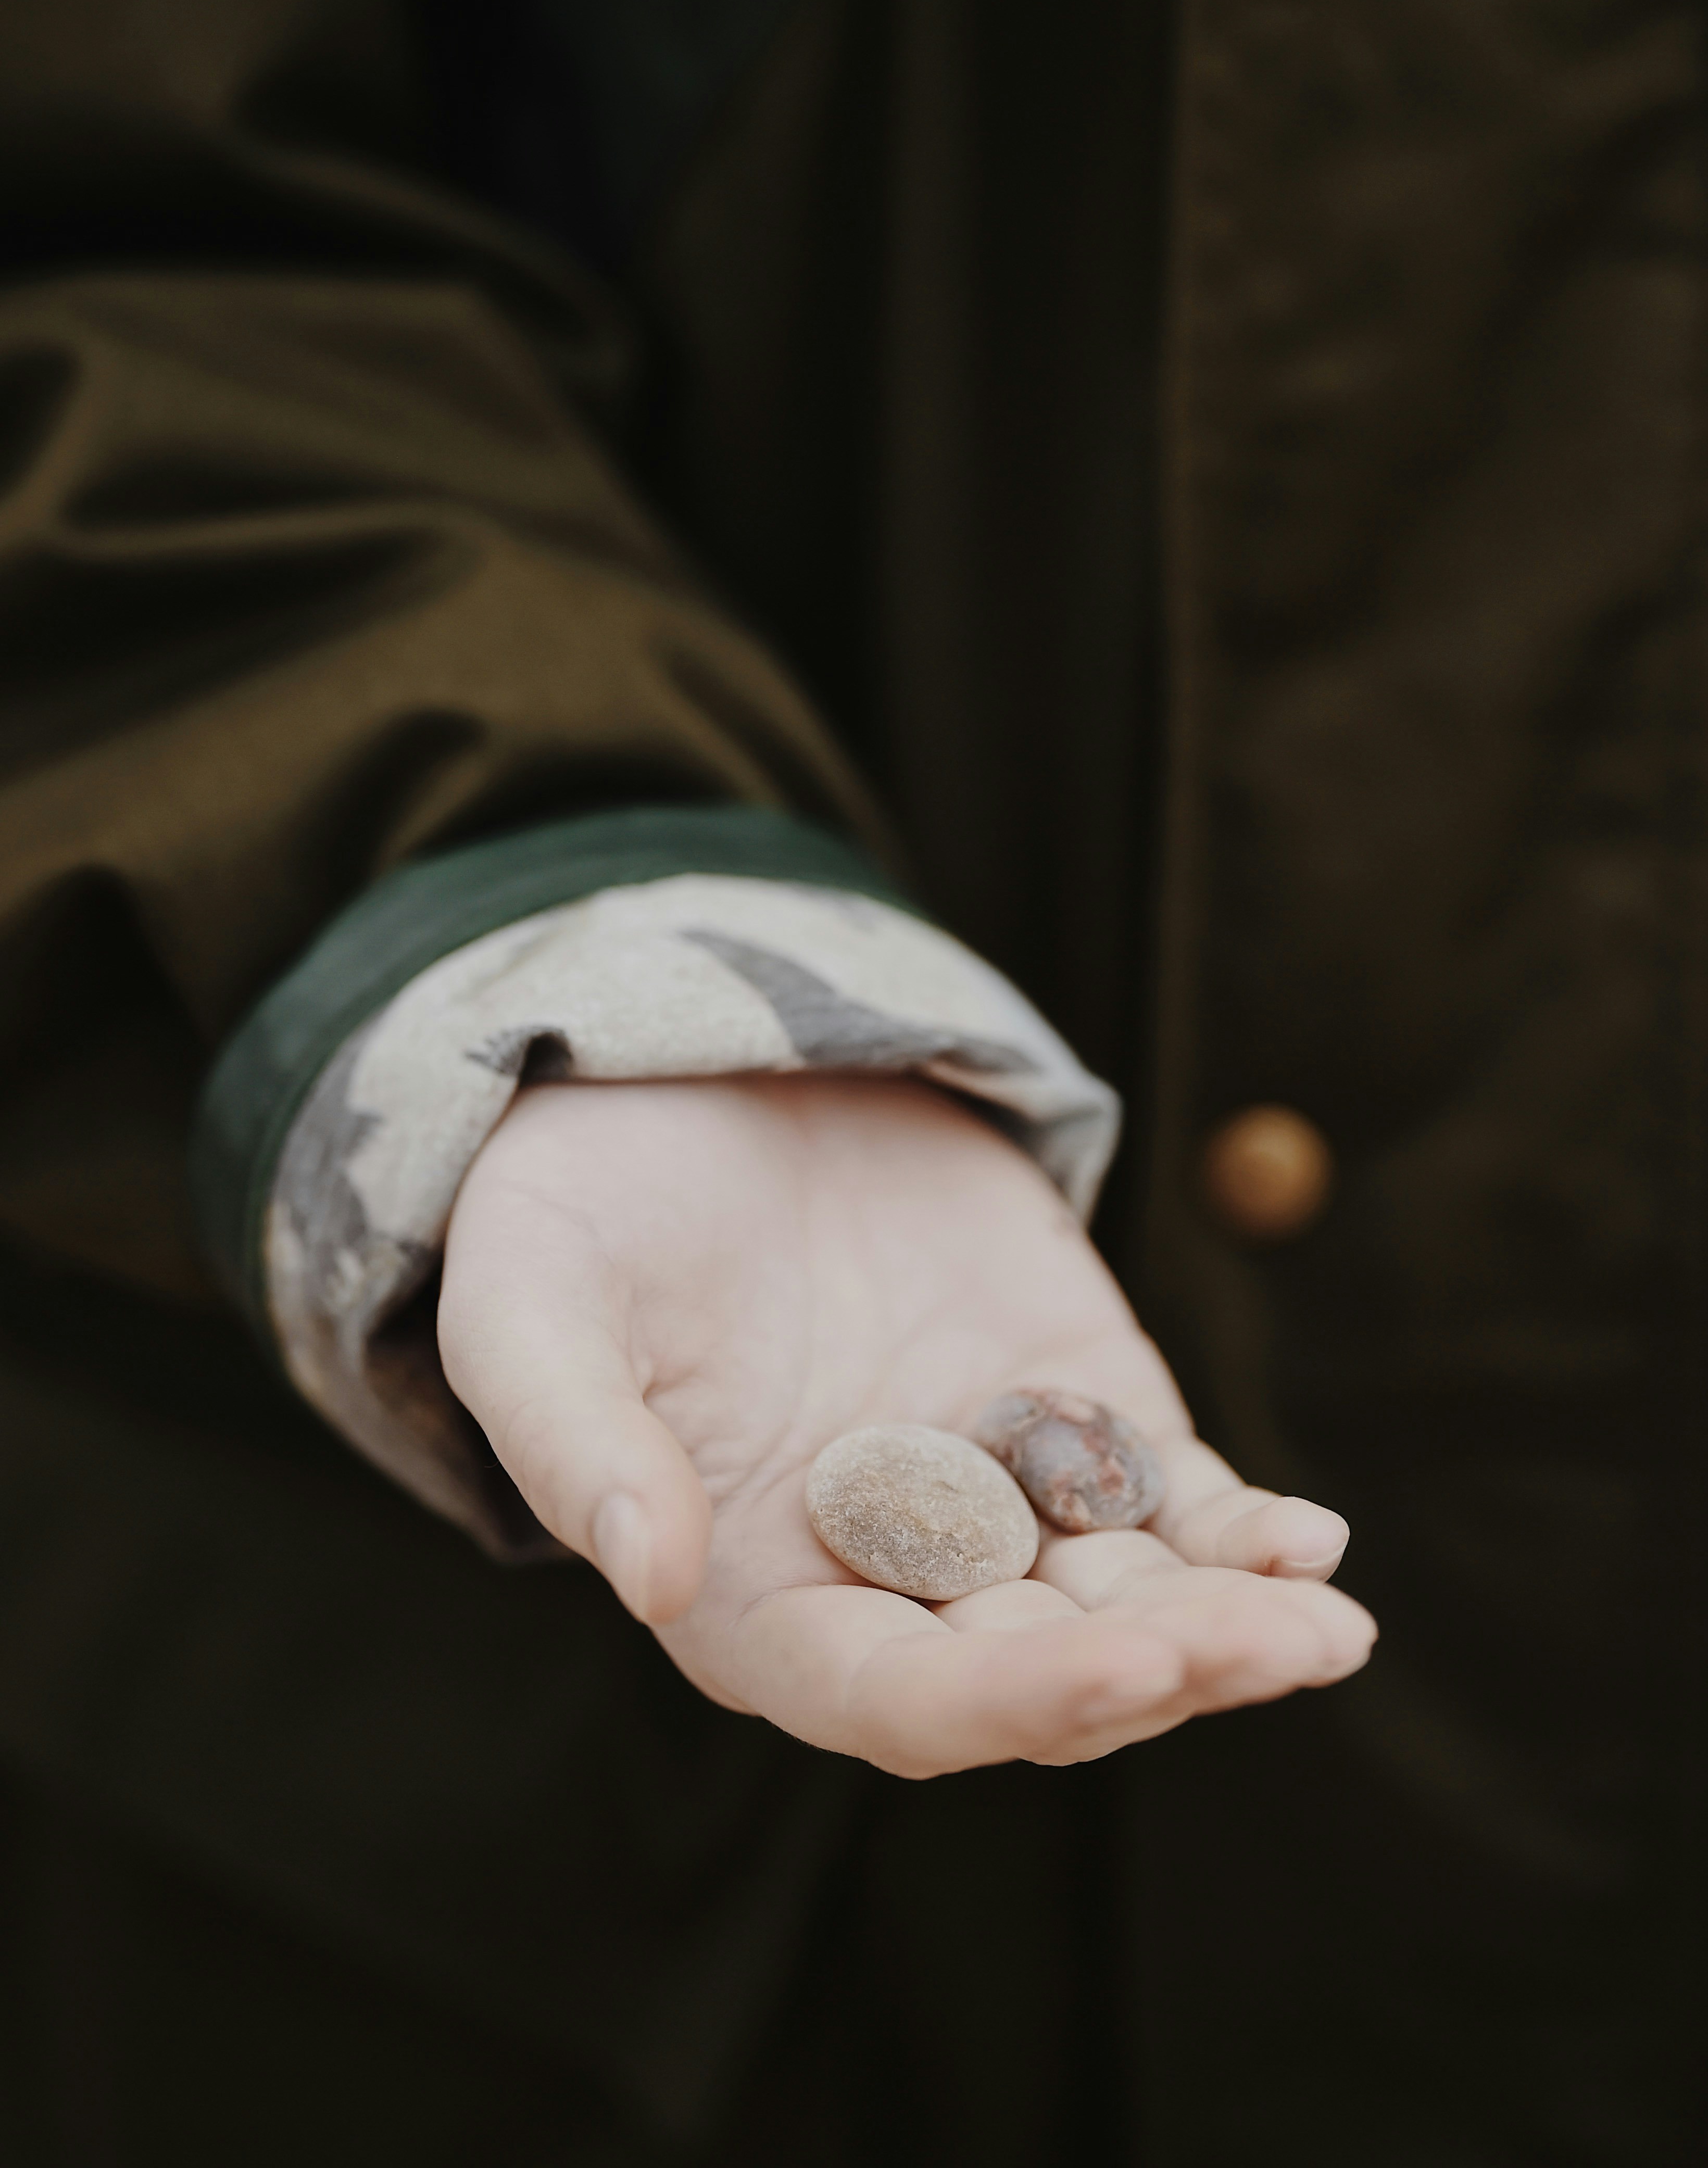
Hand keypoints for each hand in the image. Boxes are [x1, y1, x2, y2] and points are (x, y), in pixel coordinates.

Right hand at [439, 1075, 1373, 1775]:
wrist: (676, 1078)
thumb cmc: (575, 1204)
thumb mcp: (530, 1302)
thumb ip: (572, 1438)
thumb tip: (645, 1575)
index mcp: (755, 1592)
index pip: (894, 1693)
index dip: (1009, 1696)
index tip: (1123, 1668)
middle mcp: (882, 1567)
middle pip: (1039, 1663)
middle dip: (1165, 1665)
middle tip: (1286, 1643)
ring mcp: (983, 1484)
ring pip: (1122, 1594)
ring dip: (1230, 1619)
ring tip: (1329, 1617)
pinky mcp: (1059, 1395)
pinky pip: (1162, 1491)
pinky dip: (1234, 1523)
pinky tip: (1308, 1537)